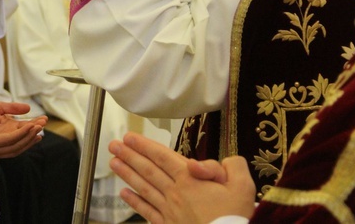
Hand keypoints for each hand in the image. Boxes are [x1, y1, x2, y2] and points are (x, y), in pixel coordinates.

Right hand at [0, 101, 46, 158]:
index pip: (9, 140)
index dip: (22, 133)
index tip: (33, 124)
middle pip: (15, 147)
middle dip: (29, 137)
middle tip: (41, 125)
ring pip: (14, 151)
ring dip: (28, 143)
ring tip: (40, 134)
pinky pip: (10, 152)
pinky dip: (21, 146)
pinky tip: (28, 140)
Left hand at [108, 132, 254, 223]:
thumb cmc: (236, 217)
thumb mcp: (241, 185)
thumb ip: (228, 165)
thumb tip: (202, 162)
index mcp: (190, 179)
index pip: (162, 156)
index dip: (144, 145)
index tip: (129, 137)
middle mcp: (175, 192)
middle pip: (148, 169)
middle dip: (129, 155)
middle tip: (114, 145)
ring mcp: (170, 210)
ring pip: (144, 187)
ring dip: (127, 173)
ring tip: (113, 162)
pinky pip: (147, 211)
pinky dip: (134, 201)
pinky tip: (124, 193)